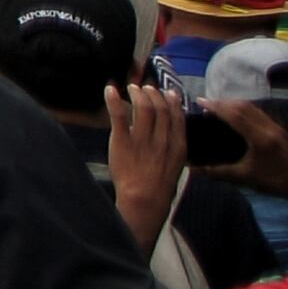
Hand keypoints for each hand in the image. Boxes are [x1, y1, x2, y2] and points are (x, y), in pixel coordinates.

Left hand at [109, 75, 190, 243]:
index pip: (177, 115)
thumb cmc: (159, 186)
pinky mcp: (122, 141)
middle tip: (145, 88)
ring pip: (144, 108)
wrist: (144, 200)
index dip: (171, 100)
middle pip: (160, 107)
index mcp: (178, 145)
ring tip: (131, 88)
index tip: (167, 92)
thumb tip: (173, 131)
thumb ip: (175, 147)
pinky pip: (119, 116)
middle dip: (153, 93)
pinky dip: (114, 100)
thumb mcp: (176, 165)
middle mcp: (162, 139)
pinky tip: (110, 90)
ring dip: (137, 93)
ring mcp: (143, 140)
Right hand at [213, 101, 287, 230]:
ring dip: (234, 104)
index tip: (200, 101)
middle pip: (243, 107)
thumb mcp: (244, 178)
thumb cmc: (274, 182)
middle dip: (223, 102)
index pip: (235, 115)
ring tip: (218, 107)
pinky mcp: (279, 129)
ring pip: (252, 108)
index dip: (216, 107)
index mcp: (260, 138)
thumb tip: (193, 170)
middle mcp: (269, 127)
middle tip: (206, 104)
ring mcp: (276, 127)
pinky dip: (244, 109)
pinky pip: (258, 112)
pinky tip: (237, 115)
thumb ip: (218, 172)